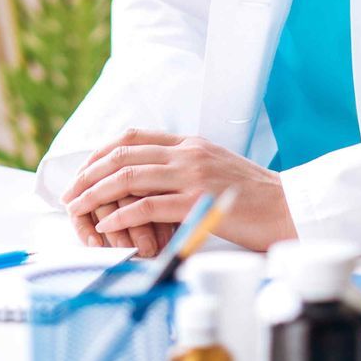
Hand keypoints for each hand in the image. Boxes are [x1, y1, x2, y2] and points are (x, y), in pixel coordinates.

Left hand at [62, 129, 296, 251]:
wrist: (291, 208)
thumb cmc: (256, 198)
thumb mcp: (217, 170)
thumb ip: (187, 170)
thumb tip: (156, 184)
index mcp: (190, 144)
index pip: (134, 137)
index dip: (101, 152)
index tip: (84, 169)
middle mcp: (188, 153)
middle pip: (123, 154)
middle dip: (89, 173)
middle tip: (70, 192)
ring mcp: (193, 174)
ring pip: (129, 176)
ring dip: (96, 193)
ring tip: (78, 207)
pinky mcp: (198, 200)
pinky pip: (149, 205)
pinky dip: (122, 215)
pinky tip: (108, 224)